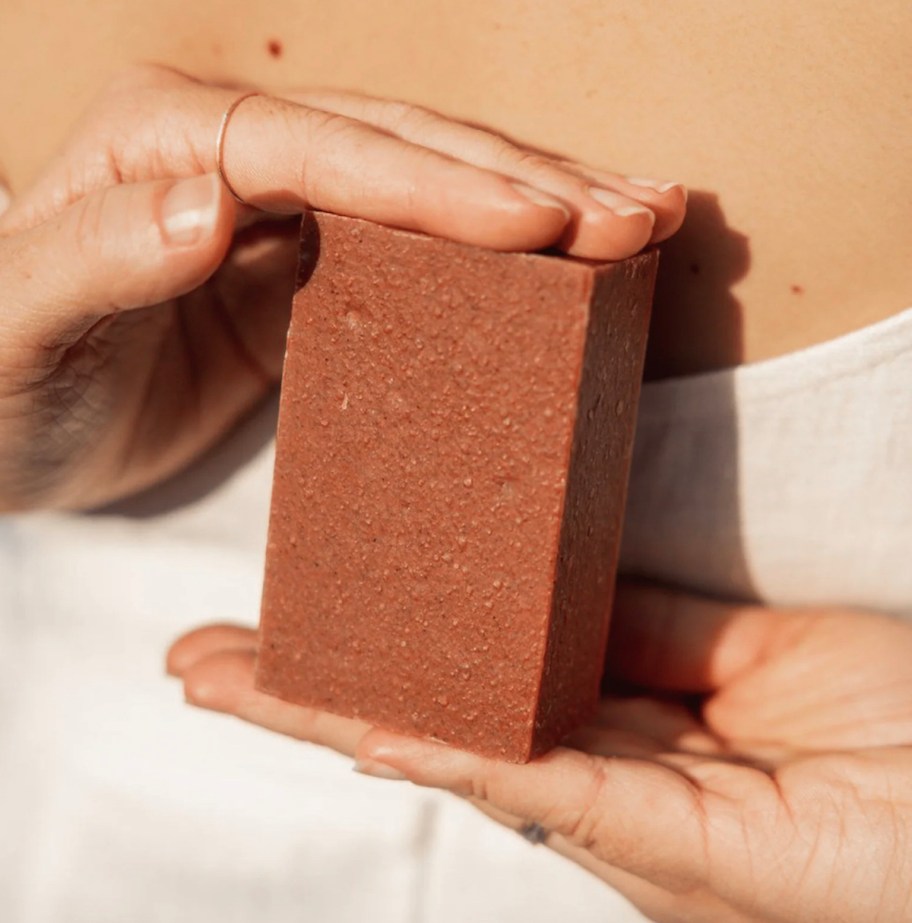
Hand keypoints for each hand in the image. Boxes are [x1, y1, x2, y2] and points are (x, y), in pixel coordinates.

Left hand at [0, 64, 684, 510]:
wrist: (3, 424)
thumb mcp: (18, 322)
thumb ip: (97, 258)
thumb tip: (212, 210)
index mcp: (172, 142)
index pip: (330, 151)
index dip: (441, 186)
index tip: (543, 222)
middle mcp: (240, 158)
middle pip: (407, 152)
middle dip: (531, 180)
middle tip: (643, 210)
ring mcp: (285, 215)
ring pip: (432, 189)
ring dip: (540, 199)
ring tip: (642, 215)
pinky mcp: (308, 275)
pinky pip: (420, 252)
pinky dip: (497, 255)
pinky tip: (559, 260)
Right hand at [168, 585, 911, 922]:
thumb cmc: (895, 722)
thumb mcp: (753, 644)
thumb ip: (646, 627)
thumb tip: (555, 586)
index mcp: (622, 723)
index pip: (479, 680)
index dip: (394, 649)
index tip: (317, 612)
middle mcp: (600, 776)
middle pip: (436, 724)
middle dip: (316, 694)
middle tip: (207, 658)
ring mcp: (628, 820)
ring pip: (461, 761)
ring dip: (343, 722)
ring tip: (232, 686)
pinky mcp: (676, 847)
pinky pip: (548, 791)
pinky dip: (455, 756)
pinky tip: (371, 728)